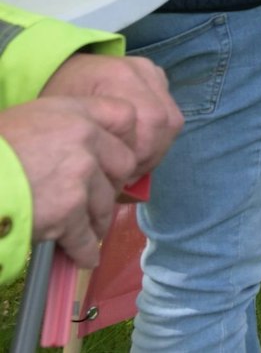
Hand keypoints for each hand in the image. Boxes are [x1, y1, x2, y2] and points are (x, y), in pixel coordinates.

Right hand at [0, 97, 141, 265]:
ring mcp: (79, 176)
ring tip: (86, 231)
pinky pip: (86, 237)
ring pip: (105, 204)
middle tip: (99, 198)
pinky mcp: (67, 212)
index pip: (124, 116)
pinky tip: (83, 257)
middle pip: (124, 164)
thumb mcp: (26, 120)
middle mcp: (84, 140)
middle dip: (113, 185)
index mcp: (73, 112)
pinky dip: (85, 251)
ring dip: (97, 221)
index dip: (125, 138)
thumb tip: (73, 147)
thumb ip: (60, 128)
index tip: (115, 156)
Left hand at [41, 54, 180, 174]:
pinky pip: (170, 116)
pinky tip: (138, 146)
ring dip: (157, 148)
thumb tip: (123, 179)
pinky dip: (158, 138)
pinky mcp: (158, 80)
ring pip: (173, 121)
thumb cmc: (60, 106)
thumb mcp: (68, 127)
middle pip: (165, 121)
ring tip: (133, 162)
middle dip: (151, 155)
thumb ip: (96, 145)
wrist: (61, 76)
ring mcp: (152, 73)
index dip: (141, 154)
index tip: (120, 176)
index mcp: (117, 75)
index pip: (150, 119)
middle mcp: (141, 70)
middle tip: (128, 175)